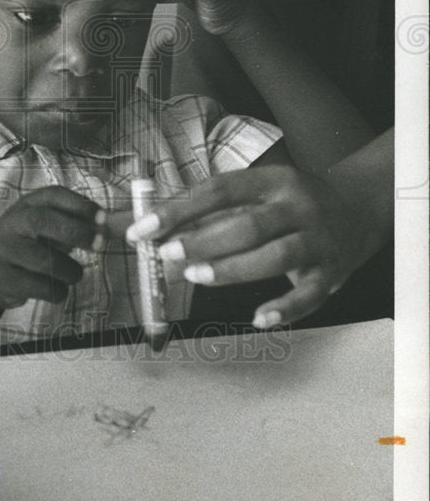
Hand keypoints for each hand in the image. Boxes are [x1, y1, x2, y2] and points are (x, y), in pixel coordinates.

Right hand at [0, 186, 105, 311]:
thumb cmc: (28, 246)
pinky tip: (56, 289)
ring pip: (46, 260)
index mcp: (26, 205)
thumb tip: (110, 226)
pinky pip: (41, 287)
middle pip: (43, 221)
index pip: (53, 195)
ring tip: (73, 274)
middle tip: (99, 244)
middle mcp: (12, 223)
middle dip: (77, 232)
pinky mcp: (4, 278)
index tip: (102, 217)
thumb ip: (73, 223)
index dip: (80, 204)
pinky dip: (58, 292)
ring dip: (71, 271)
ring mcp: (5, 251)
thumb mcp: (44, 228)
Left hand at [125, 166, 382, 327]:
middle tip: (168, 254)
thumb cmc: (289, 205)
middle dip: (203, 240)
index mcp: (272, 180)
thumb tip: (153, 232)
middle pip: (248, 224)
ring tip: (196, 276)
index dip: (178, 209)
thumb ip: (212, 211)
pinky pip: (308, 296)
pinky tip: (258, 319)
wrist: (359, 211)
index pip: (219, 190)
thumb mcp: (259, 192)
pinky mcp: (332, 273)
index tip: (142, 229)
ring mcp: (317, 240)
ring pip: (275, 257)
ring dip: (232, 269)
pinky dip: (284, 309)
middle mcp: (297, 206)